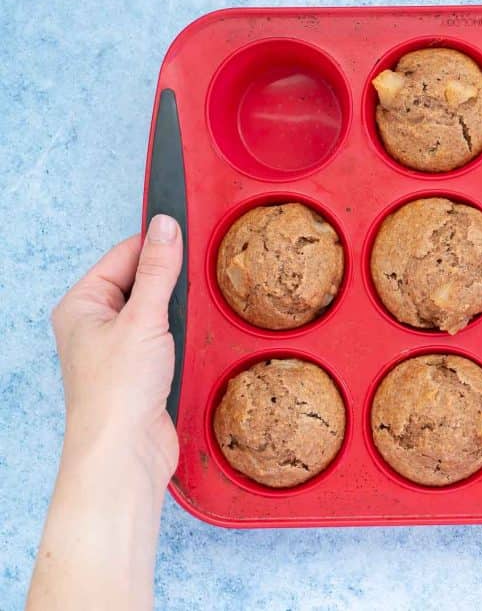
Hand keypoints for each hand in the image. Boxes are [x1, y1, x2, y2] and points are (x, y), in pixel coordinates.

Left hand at [28, 215, 182, 610]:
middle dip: (172, 281)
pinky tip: (193, 340)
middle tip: (199, 279)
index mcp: (82, 304)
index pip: (124, 255)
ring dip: (179, 311)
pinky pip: (167, 337)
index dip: (158, 246)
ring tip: (193, 315)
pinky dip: (182, 336)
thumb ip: (159, 270)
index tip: (192, 237)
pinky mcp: (142, 370)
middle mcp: (96, 324)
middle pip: (142, 281)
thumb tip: (165, 226)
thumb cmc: (117, 393)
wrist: (124, 454)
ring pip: (158, 310)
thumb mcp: (143, 319)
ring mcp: (119, 348)